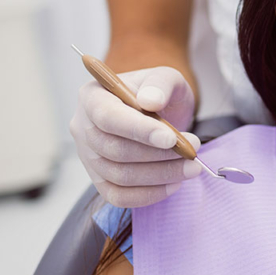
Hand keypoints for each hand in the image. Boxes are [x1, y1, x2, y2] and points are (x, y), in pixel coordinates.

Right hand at [69, 66, 201, 206]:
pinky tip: (174, 184)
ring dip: (159, 175)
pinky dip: (148, 194)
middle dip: (157, 155)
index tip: (170, 138)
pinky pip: (118, 196)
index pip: (108, 117)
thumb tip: (151, 100)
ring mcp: (88, 156)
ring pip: (119, 175)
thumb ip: (160, 83)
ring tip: (191, 167)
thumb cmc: (159, 93)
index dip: (138, 130)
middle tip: (192, 151)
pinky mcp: (99, 180)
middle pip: (114, 150)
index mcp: (92, 96)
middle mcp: (83, 127)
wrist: (160, 112)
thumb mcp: (166, 77)